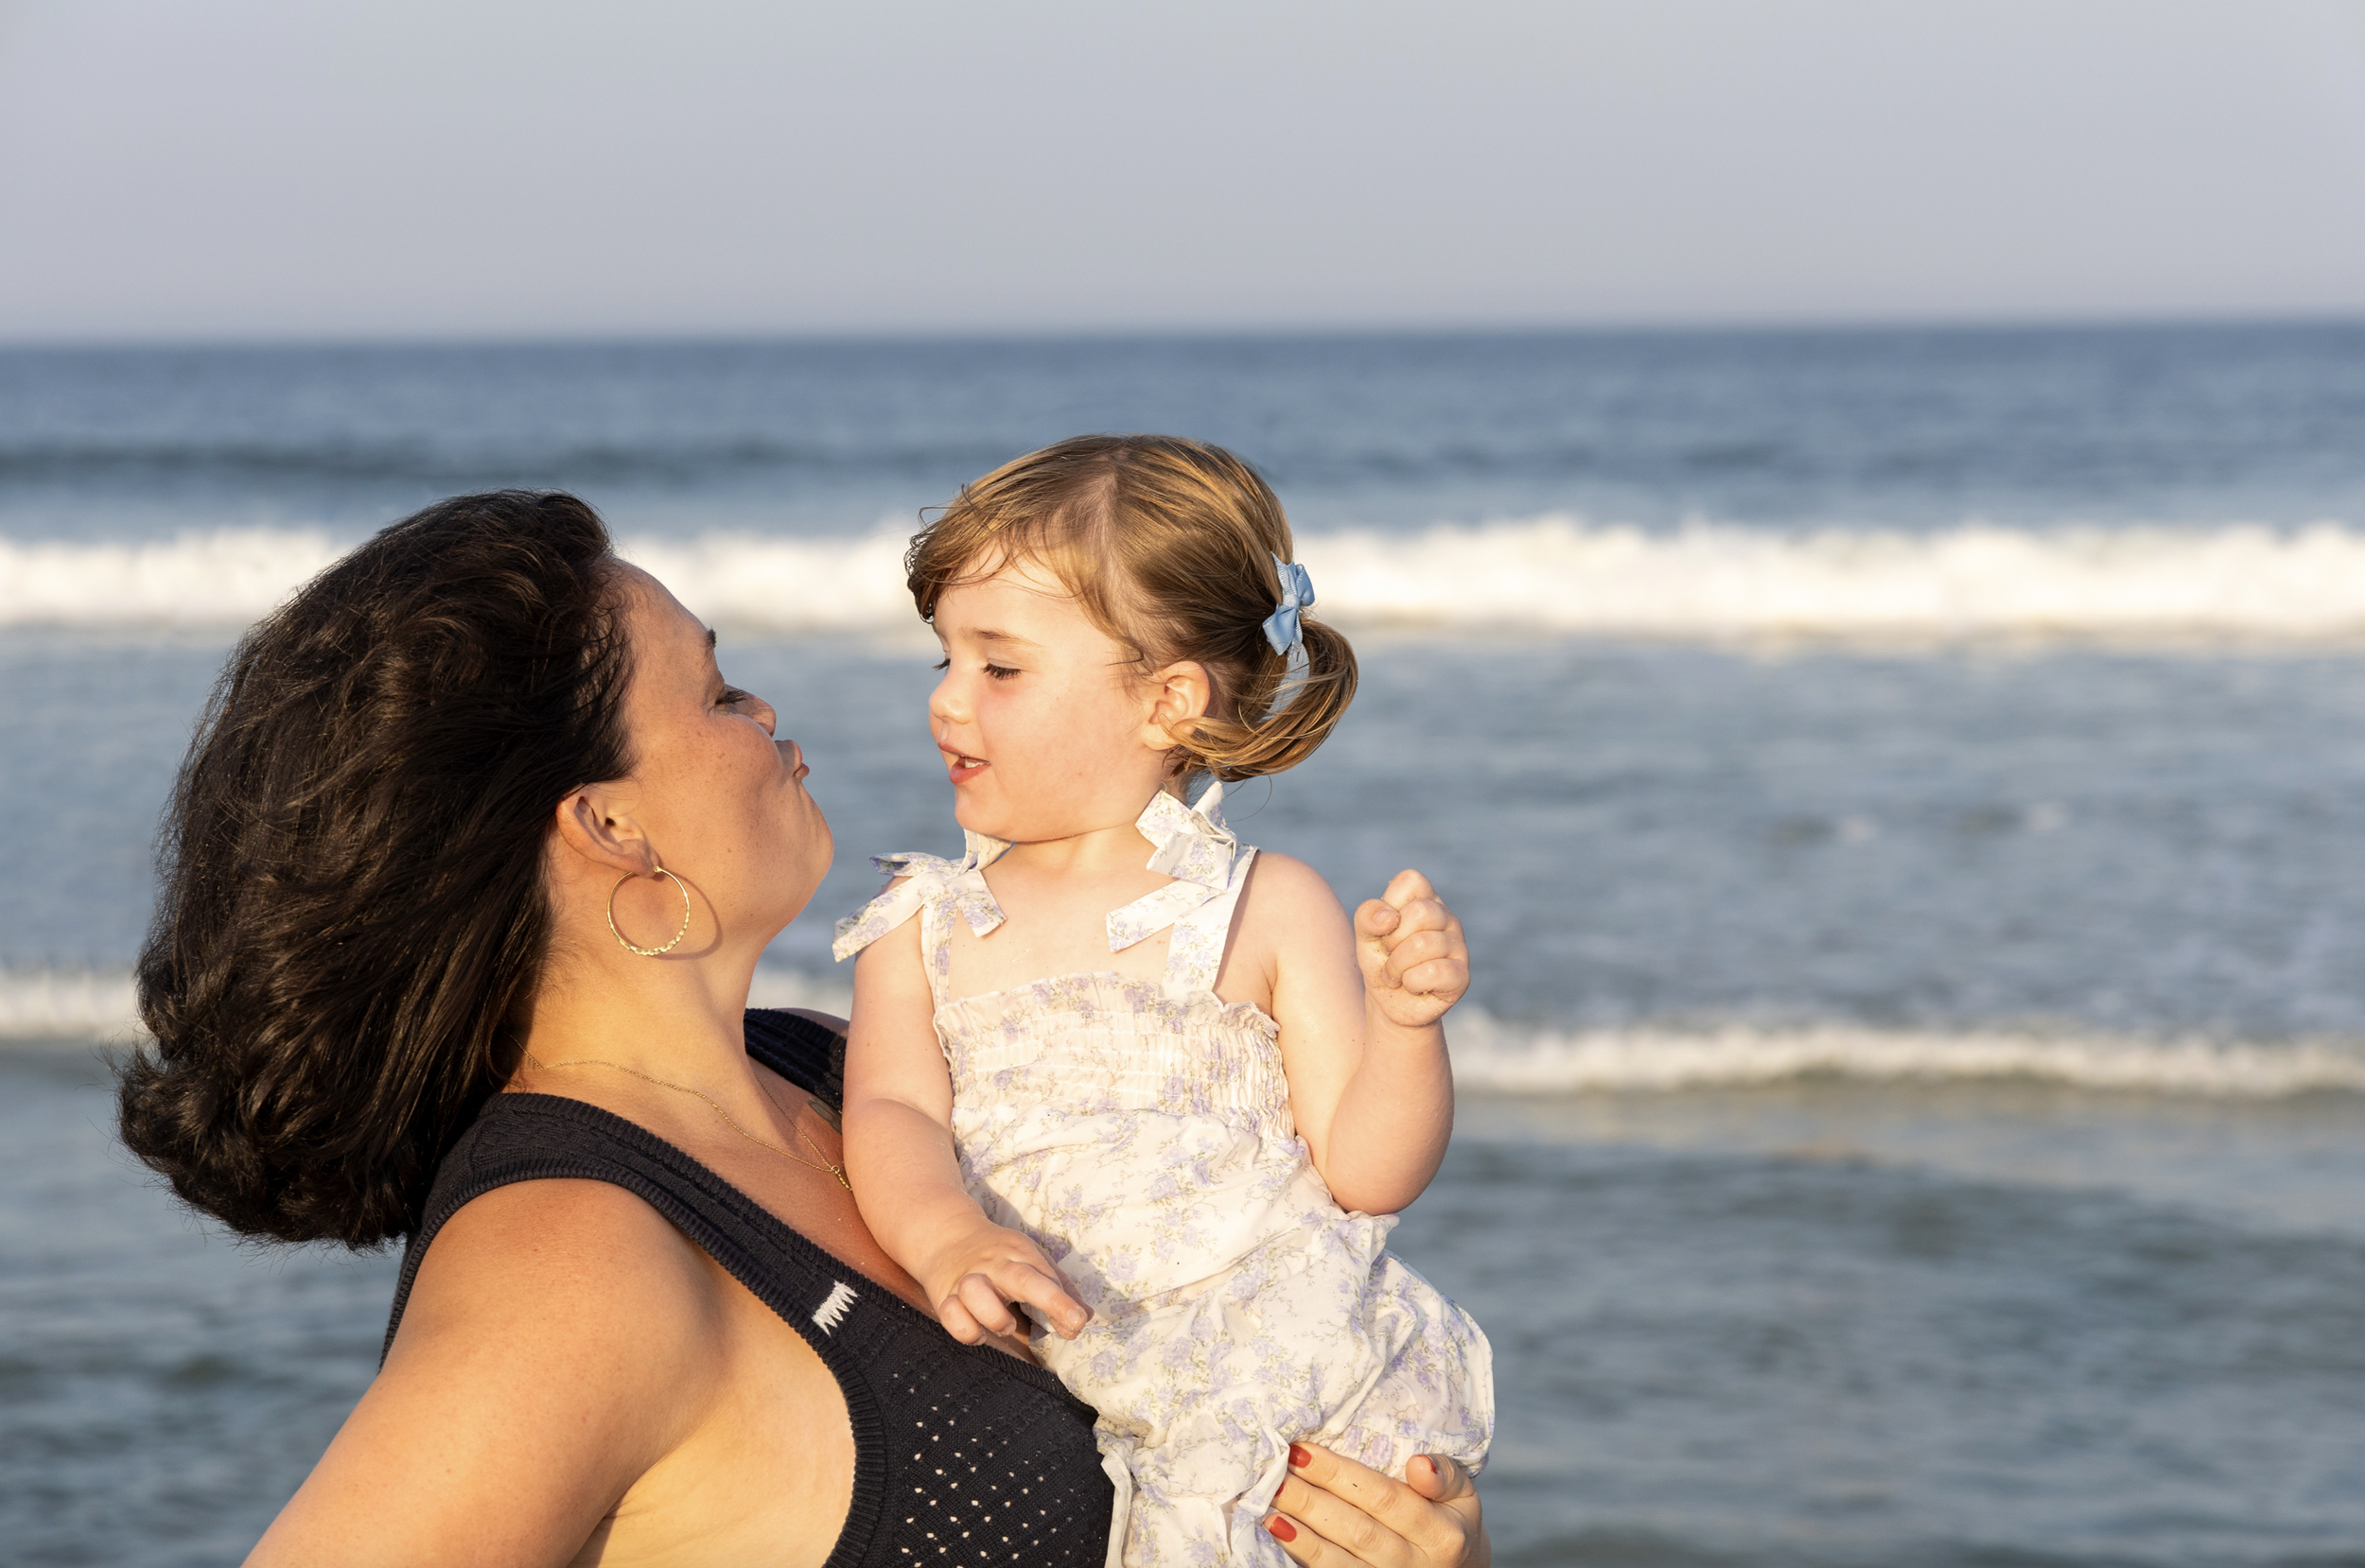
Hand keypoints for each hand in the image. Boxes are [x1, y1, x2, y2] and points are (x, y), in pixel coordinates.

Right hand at [917, 1220, 1091, 1344]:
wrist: (945, 1235)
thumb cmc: (998, 1256)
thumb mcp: (1030, 1260)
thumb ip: (1058, 1288)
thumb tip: (1085, 1316)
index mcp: (1019, 1254)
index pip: (1045, 1276)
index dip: (1064, 1301)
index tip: (1078, 1322)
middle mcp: (994, 1265)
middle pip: (1021, 1278)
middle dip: (1050, 1300)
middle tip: (1072, 1324)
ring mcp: (967, 1280)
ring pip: (977, 1293)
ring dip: (996, 1316)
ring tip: (1008, 1326)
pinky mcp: (944, 1296)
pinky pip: (951, 1316)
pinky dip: (967, 1330)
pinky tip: (979, 1332)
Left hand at [1265, 1445, 1487, 1567]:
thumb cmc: (1449, 1521)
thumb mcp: (1462, 1495)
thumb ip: (1444, 1476)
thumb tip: (1418, 1464)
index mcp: (1441, 1534)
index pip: (1384, 1498)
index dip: (1340, 1475)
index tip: (1302, 1452)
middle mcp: (1416, 1565)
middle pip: (1357, 1530)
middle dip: (1310, 1501)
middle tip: (1275, 1474)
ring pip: (1340, 1561)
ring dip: (1300, 1534)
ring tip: (1268, 1506)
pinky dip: (1305, 1558)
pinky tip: (1281, 1536)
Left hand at [1354, 871, 1469, 1028]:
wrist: (1389, 1004)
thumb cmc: (1381, 962)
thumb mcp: (1364, 936)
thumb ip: (1368, 916)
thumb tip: (1390, 917)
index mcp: (1426, 901)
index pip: (1412, 880)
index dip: (1390, 904)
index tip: (1386, 927)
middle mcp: (1447, 919)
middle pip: (1420, 912)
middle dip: (1392, 940)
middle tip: (1390, 955)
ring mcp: (1459, 947)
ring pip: (1423, 944)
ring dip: (1397, 966)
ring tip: (1397, 975)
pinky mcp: (1462, 976)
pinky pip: (1434, 971)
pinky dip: (1411, 982)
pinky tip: (1413, 986)